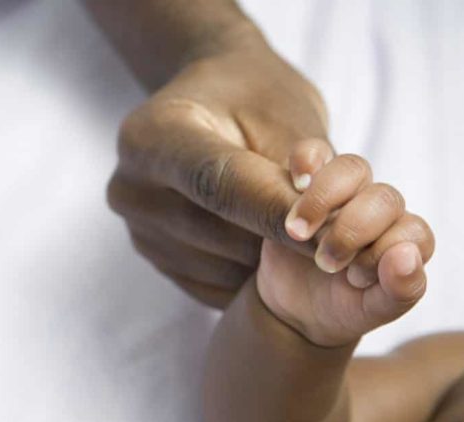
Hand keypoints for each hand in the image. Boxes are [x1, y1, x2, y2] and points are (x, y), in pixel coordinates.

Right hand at [107, 29, 331, 308]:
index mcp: (153, 134)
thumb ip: (305, 164)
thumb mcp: (285, 111)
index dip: (274, 212)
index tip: (329, 233)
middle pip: (218, 230)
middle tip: (331, 235)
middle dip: (279, 239)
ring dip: (267, 259)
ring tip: (293, 229)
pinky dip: (249, 272)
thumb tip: (325, 217)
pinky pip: (213, 284)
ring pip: (220, 266)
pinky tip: (264, 242)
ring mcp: (137, 226)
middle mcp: (132, 185)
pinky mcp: (152, 256)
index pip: (218, 183)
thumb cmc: (252, 96)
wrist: (207, 103)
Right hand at [256, 155, 434, 346]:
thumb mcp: (371, 311)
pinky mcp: (305, 183)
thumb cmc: (342, 307)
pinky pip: (312, 152)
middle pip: (384, 198)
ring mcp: (343, 194)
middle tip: (326, 264)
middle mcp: (379, 211)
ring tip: (298, 233)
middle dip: (353, 231)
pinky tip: (296, 182)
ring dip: (324, 199)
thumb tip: (406, 257)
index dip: (385, 253)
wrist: (294, 307)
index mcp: (404, 239)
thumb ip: (399, 291)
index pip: (414, 231)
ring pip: (352, 169)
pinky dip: (306, 159)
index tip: (355, 280)